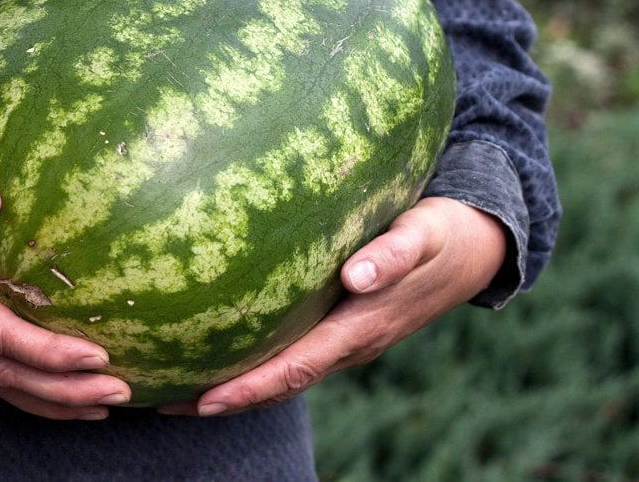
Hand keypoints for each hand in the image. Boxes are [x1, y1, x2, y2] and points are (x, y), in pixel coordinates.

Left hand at [158, 196, 506, 416]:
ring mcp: (345, 341)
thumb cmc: (441, 234)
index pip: (295, 369)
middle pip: (278, 384)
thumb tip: (357, 275)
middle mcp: (348, 345)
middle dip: (223, 399)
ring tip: (176, 389)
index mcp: (361, 329)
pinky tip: (222, 350)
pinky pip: (292, 354)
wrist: (475, 247)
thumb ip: (392, 255)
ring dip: (233, 387)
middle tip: (163, 403)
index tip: (202, 400)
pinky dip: (254, 363)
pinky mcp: (342, 326)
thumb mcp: (422, 236)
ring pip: (283, 374)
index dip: (248, 388)